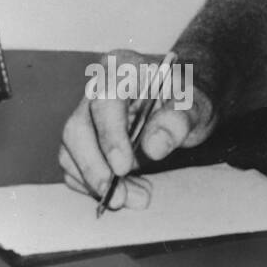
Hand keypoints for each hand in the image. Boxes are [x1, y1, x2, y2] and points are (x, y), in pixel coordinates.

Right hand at [59, 48, 216, 210]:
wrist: (181, 105)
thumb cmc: (187, 99)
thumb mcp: (197, 105)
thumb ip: (179, 120)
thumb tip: (154, 146)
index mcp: (124, 68)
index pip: (105, 100)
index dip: (110, 136)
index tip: (123, 168)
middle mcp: (97, 88)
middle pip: (77, 128)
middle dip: (94, 168)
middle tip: (118, 198)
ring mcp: (86, 114)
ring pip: (70, 150)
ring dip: (96, 182)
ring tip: (136, 198)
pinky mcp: (83, 138)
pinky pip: (73, 164)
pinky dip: (92, 186)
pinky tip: (125, 193)